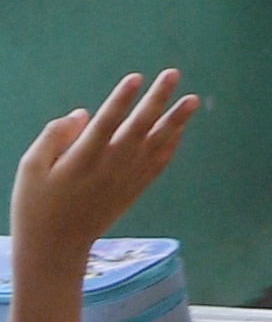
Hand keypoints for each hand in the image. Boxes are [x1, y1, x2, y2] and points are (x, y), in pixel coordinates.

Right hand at [11, 74, 194, 268]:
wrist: (56, 246)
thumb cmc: (37, 204)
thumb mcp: (30, 169)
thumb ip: (53, 137)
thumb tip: (82, 114)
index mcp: (82, 159)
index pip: (106, 122)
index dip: (121, 99)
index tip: (135, 78)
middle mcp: (111, 166)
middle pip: (139, 126)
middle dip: (157, 98)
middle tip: (173, 74)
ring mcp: (127, 178)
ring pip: (157, 143)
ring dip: (176, 120)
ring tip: (191, 99)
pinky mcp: (135, 189)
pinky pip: (159, 163)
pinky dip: (171, 144)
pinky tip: (180, 128)